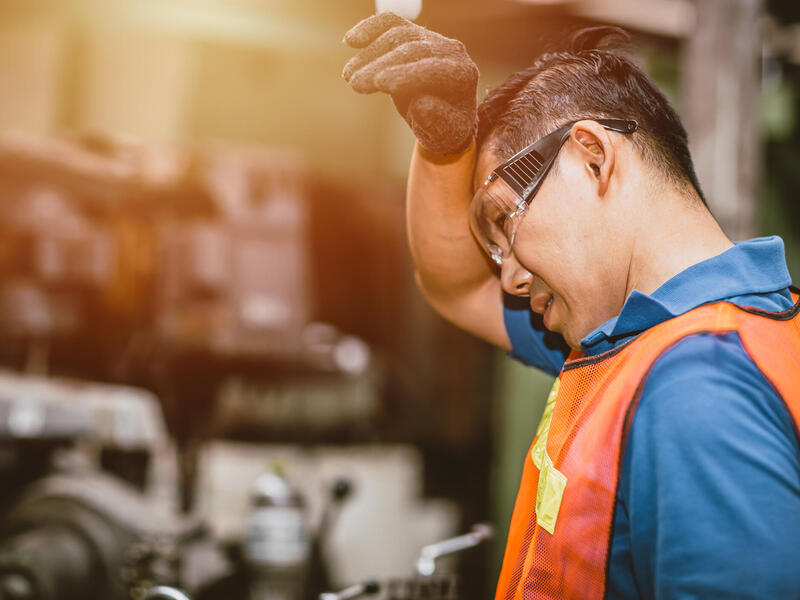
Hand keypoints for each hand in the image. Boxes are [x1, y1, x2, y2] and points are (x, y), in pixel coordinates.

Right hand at [343, 12, 478, 155]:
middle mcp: (451, 51)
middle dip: (381, 66)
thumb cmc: (443, 128)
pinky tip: (350, 40)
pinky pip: (391, 24)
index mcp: (463, 74)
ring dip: (369, 54)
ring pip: (398, 36)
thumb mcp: (442, 134)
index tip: (380, 83)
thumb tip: (422, 104)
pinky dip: (370, 28)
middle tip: (355, 84)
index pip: (433, 69)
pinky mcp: (414, 34)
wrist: (442, 116)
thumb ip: (435, 121)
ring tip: (348, 76)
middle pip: (412, 50)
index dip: (406, 75)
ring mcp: (432, 39)